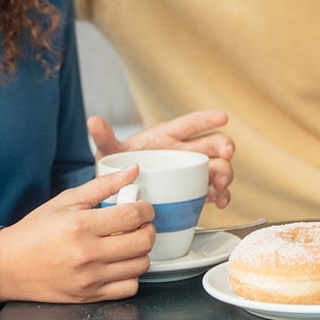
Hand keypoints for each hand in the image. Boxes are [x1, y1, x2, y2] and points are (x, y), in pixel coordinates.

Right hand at [0, 166, 158, 302]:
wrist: (7, 267)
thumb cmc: (35, 232)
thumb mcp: (65, 201)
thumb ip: (102, 185)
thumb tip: (133, 171)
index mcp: (81, 226)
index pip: (133, 215)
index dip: (146, 209)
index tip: (143, 207)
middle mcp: (87, 254)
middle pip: (143, 242)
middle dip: (148, 229)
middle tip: (140, 225)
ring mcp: (90, 279)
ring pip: (140, 266)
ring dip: (141, 252)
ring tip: (128, 243)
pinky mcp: (90, 296)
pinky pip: (129, 288)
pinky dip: (131, 275)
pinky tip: (120, 264)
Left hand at [88, 110, 234, 209]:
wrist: (118, 195)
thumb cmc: (117, 167)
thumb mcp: (109, 153)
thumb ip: (104, 137)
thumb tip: (92, 121)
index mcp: (167, 137)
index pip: (190, 124)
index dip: (207, 119)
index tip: (223, 117)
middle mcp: (183, 152)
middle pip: (212, 144)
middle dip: (224, 147)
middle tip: (226, 155)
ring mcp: (191, 172)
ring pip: (218, 167)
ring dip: (225, 174)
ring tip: (221, 186)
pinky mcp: (194, 191)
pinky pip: (214, 191)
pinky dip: (221, 196)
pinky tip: (219, 203)